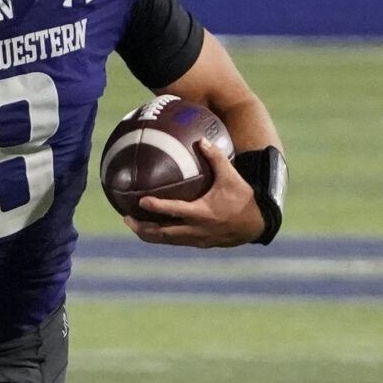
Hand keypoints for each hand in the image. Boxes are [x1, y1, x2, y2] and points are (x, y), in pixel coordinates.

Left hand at [125, 146, 264, 247]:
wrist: (256, 224)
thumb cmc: (243, 198)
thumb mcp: (232, 177)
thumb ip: (216, 158)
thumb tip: (201, 139)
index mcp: (201, 213)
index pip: (173, 211)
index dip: (156, 207)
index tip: (140, 201)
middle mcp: (195, 229)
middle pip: (161, 232)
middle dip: (142, 227)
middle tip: (126, 217)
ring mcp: (195, 239)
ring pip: (165, 240)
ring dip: (147, 233)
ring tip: (133, 224)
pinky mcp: (197, 244)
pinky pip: (174, 241)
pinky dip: (160, 235)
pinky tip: (152, 227)